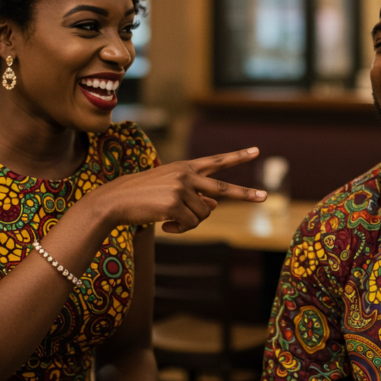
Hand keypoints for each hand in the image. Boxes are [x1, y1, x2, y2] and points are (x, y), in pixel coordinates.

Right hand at [85, 147, 266, 232]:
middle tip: (265, 196)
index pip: (216, 161)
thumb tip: (214, 204)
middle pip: (223, 187)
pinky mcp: (174, 204)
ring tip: (169, 219)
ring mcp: (181, 189)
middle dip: (246, 193)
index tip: (256, 151)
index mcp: (185, 167)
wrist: (115, 200)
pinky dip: (179, 229)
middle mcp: (186, 175)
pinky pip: (189, 224)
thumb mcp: (169, 190)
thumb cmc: (141, 196)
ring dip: (189, 222)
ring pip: (203, 214)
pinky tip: (163, 224)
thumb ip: (194, 194)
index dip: (237, 157)